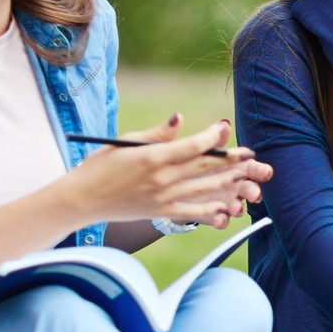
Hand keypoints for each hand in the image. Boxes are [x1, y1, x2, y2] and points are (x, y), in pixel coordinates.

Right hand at [67, 115, 260, 224]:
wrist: (83, 199)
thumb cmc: (100, 166)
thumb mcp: (126, 143)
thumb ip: (158, 134)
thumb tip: (180, 118)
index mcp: (153, 156)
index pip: (191, 146)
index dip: (212, 137)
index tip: (225, 129)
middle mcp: (161, 178)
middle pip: (203, 167)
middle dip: (230, 160)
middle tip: (249, 154)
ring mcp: (162, 198)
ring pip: (203, 190)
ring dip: (227, 183)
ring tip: (246, 177)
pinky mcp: (160, 212)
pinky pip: (191, 213)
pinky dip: (210, 211)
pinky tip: (227, 208)